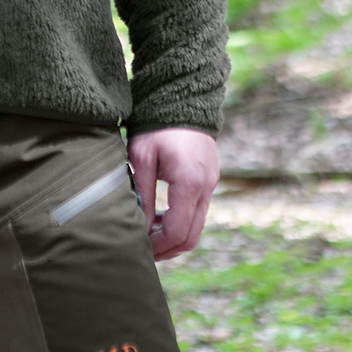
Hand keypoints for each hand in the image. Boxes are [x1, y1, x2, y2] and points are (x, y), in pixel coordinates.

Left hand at [127, 128, 218, 260]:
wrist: (182, 100)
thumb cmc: (156, 127)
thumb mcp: (141, 157)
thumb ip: (142, 193)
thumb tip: (140, 227)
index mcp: (189, 183)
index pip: (177, 231)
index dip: (158, 246)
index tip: (139, 247)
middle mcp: (206, 187)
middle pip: (191, 236)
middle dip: (168, 249)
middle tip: (144, 251)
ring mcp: (211, 184)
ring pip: (197, 226)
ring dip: (174, 236)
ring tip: (149, 236)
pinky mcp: (210, 180)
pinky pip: (198, 211)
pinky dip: (182, 221)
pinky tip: (160, 218)